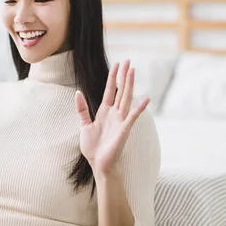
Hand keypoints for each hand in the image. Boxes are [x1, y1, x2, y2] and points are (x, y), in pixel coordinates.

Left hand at [75, 60, 149, 179]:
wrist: (99, 164)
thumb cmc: (93, 148)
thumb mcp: (84, 125)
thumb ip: (82, 109)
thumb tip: (78, 92)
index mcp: (105, 112)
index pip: (110, 90)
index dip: (112, 77)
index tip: (117, 64)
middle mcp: (114, 114)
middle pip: (120, 90)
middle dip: (123, 76)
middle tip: (128, 61)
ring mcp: (121, 121)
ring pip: (126, 98)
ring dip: (129, 85)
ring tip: (133, 71)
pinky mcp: (124, 130)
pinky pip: (132, 117)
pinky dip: (139, 108)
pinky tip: (147, 99)